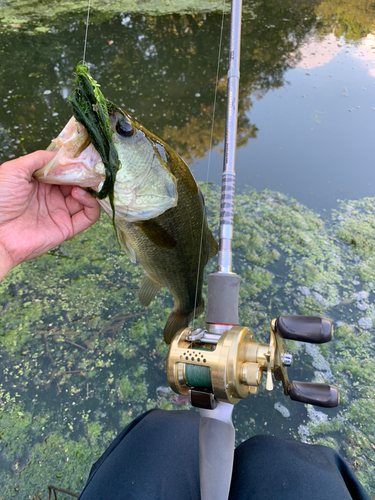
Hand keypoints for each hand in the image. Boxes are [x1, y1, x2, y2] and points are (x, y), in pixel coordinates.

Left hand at [0, 151, 100, 280]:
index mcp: (40, 184)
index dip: (72, 164)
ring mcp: (61, 213)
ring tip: (80, 184)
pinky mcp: (67, 228)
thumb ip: (39, 159)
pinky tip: (80, 194)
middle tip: (87, 169)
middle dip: (84, 175)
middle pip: (77, 184)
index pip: (64, 171)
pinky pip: (89, 217)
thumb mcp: (15, 169)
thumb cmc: (0, 200)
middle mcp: (52, 197)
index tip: (79, 157)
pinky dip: (91, 204)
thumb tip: (61, 155)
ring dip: (88, 189)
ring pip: (86, 199)